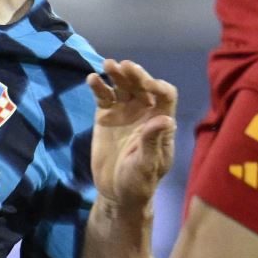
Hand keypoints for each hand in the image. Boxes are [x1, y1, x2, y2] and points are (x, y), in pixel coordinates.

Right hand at [88, 58, 177, 208]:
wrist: (116, 192)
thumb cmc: (139, 182)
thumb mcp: (147, 165)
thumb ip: (153, 142)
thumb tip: (166, 119)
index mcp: (161, 121)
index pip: (166, 95)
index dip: (158, 86)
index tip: (147, 86)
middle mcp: (144, 112)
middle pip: (143, 85)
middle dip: (136, 75)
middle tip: (125, 66)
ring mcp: (124, 112)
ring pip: (123, 86)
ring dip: (117, 74)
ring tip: (108, 65)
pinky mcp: (106, 116)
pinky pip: (103, 96)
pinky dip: (98, 86)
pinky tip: (92, 79)